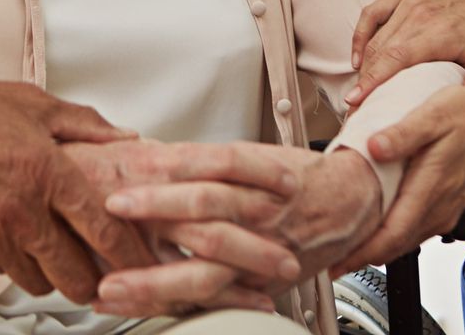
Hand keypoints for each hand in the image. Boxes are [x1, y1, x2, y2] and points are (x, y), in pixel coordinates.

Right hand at [0, 69, 155, 304]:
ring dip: (49, 272)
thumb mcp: (31, 103)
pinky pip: (0, 272)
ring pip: (38, 281)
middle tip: (99, 269)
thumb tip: (126, 137)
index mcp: (46, 171)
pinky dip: (10, 261)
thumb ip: (85, 124)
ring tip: (50, 248)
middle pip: (76, 275)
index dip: (130, 252)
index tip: (141, 259)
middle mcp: (21, 212)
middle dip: (93, 279)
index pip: (104, 229)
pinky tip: (7, 233)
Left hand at [92, 145, 381, 316]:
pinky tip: (152, 310)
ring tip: (116, 286)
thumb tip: (147, 153)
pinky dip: (184, 307)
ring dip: (156, 280)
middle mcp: (261, 214)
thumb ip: (203, 160)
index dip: (174, 164)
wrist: (351, 204)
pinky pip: (219, 300)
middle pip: (207, 211)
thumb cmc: (299, 179)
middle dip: (157, 212)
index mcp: (259, 175)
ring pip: (207, 271)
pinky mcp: (262, 283)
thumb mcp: (255, 155)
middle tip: (112, 211)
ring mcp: (261, 253)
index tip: (135, 164)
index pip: (215, 165)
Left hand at [335, 85, 464, 272]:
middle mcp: (437, 208)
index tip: (336, 262)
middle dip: (361, 256)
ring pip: (404, 240)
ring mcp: (442, 211)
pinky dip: (392, 236)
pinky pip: (414, 230)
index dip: (362, 252)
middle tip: (329, 260)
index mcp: (429, 188)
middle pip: (394, 245)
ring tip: (345, 247)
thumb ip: (403, 133)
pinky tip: (375, 229)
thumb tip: (373, 147)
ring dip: (375, 248)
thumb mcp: (435, 113)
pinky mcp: (445, 207)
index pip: (391, 235)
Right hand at [348, 0, 464, 104]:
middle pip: (381, 49)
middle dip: (364, 80)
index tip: (357, 101)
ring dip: (363, 65)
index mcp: (443, 31)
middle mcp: (423, 13)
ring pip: (375, 36)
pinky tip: (357, 58)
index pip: (398, 56)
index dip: (374, 79)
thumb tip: (455, 102)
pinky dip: (360, 34)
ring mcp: (412, 3)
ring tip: (359, 92)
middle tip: (355, 108)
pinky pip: (372, 12)